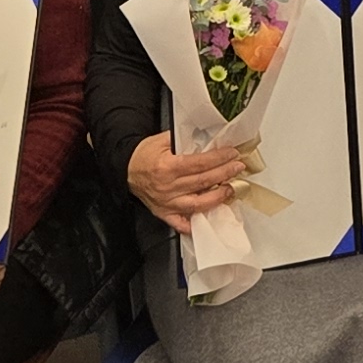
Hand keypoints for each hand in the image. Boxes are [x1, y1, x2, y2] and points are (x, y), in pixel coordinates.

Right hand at [125, 133, 246, 231]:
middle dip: (224, 174)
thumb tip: (206, 138)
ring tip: (230, 190)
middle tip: (238, 168)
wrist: (124, 170)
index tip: (233, 154)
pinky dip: (194, 224)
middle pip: (203, 182)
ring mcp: (166, 203)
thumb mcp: (161, 140)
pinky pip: (180, 223)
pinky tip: (207, 219)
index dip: (219, 159)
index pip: (200, 163)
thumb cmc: (143, 155)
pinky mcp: (163, 213)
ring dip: (217, 198)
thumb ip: (182, 139)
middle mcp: (168, 187)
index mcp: (168, 167)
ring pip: (197, 205)